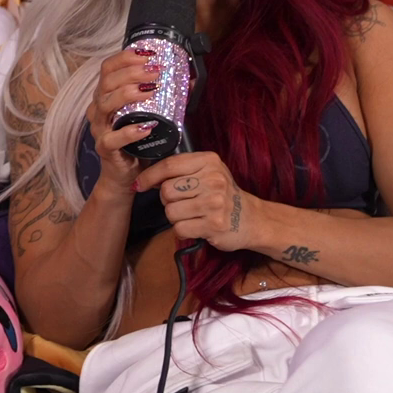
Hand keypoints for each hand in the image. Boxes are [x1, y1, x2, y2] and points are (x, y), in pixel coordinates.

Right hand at [85, 46, 168, 194]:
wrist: (124, 175)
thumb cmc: (136, 141)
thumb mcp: (148, 114)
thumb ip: (165, 97)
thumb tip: (189, 81)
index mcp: (105, 95)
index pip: (108, 68)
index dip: (126, 57)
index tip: (148, 53)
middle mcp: (98, 109)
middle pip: (107, 81)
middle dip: (132, 71)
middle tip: (155, 71)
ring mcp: (99, 128)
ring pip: (106, 104)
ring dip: (129, 94)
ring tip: (150, 90)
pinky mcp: (105, 148)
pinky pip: (114, 137)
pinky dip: (130, 131)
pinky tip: (147, 126)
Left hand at [136, 151, 254, 252]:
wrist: (252, 219)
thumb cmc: (223, 194)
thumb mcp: (207, 172)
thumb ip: (180, 170)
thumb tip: (145, 178)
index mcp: (209, 161)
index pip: (168, 165)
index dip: (149, 176)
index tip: (139, 184)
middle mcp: (213, 179)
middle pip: (166, 190)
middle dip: (167, 200)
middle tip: (182, 203)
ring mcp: (214, 202)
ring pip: (170, 211)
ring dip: (175, 217)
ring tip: (191, 215)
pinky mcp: (214, 224)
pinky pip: (179, 228)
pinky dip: (182, 230)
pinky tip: (196, 226)